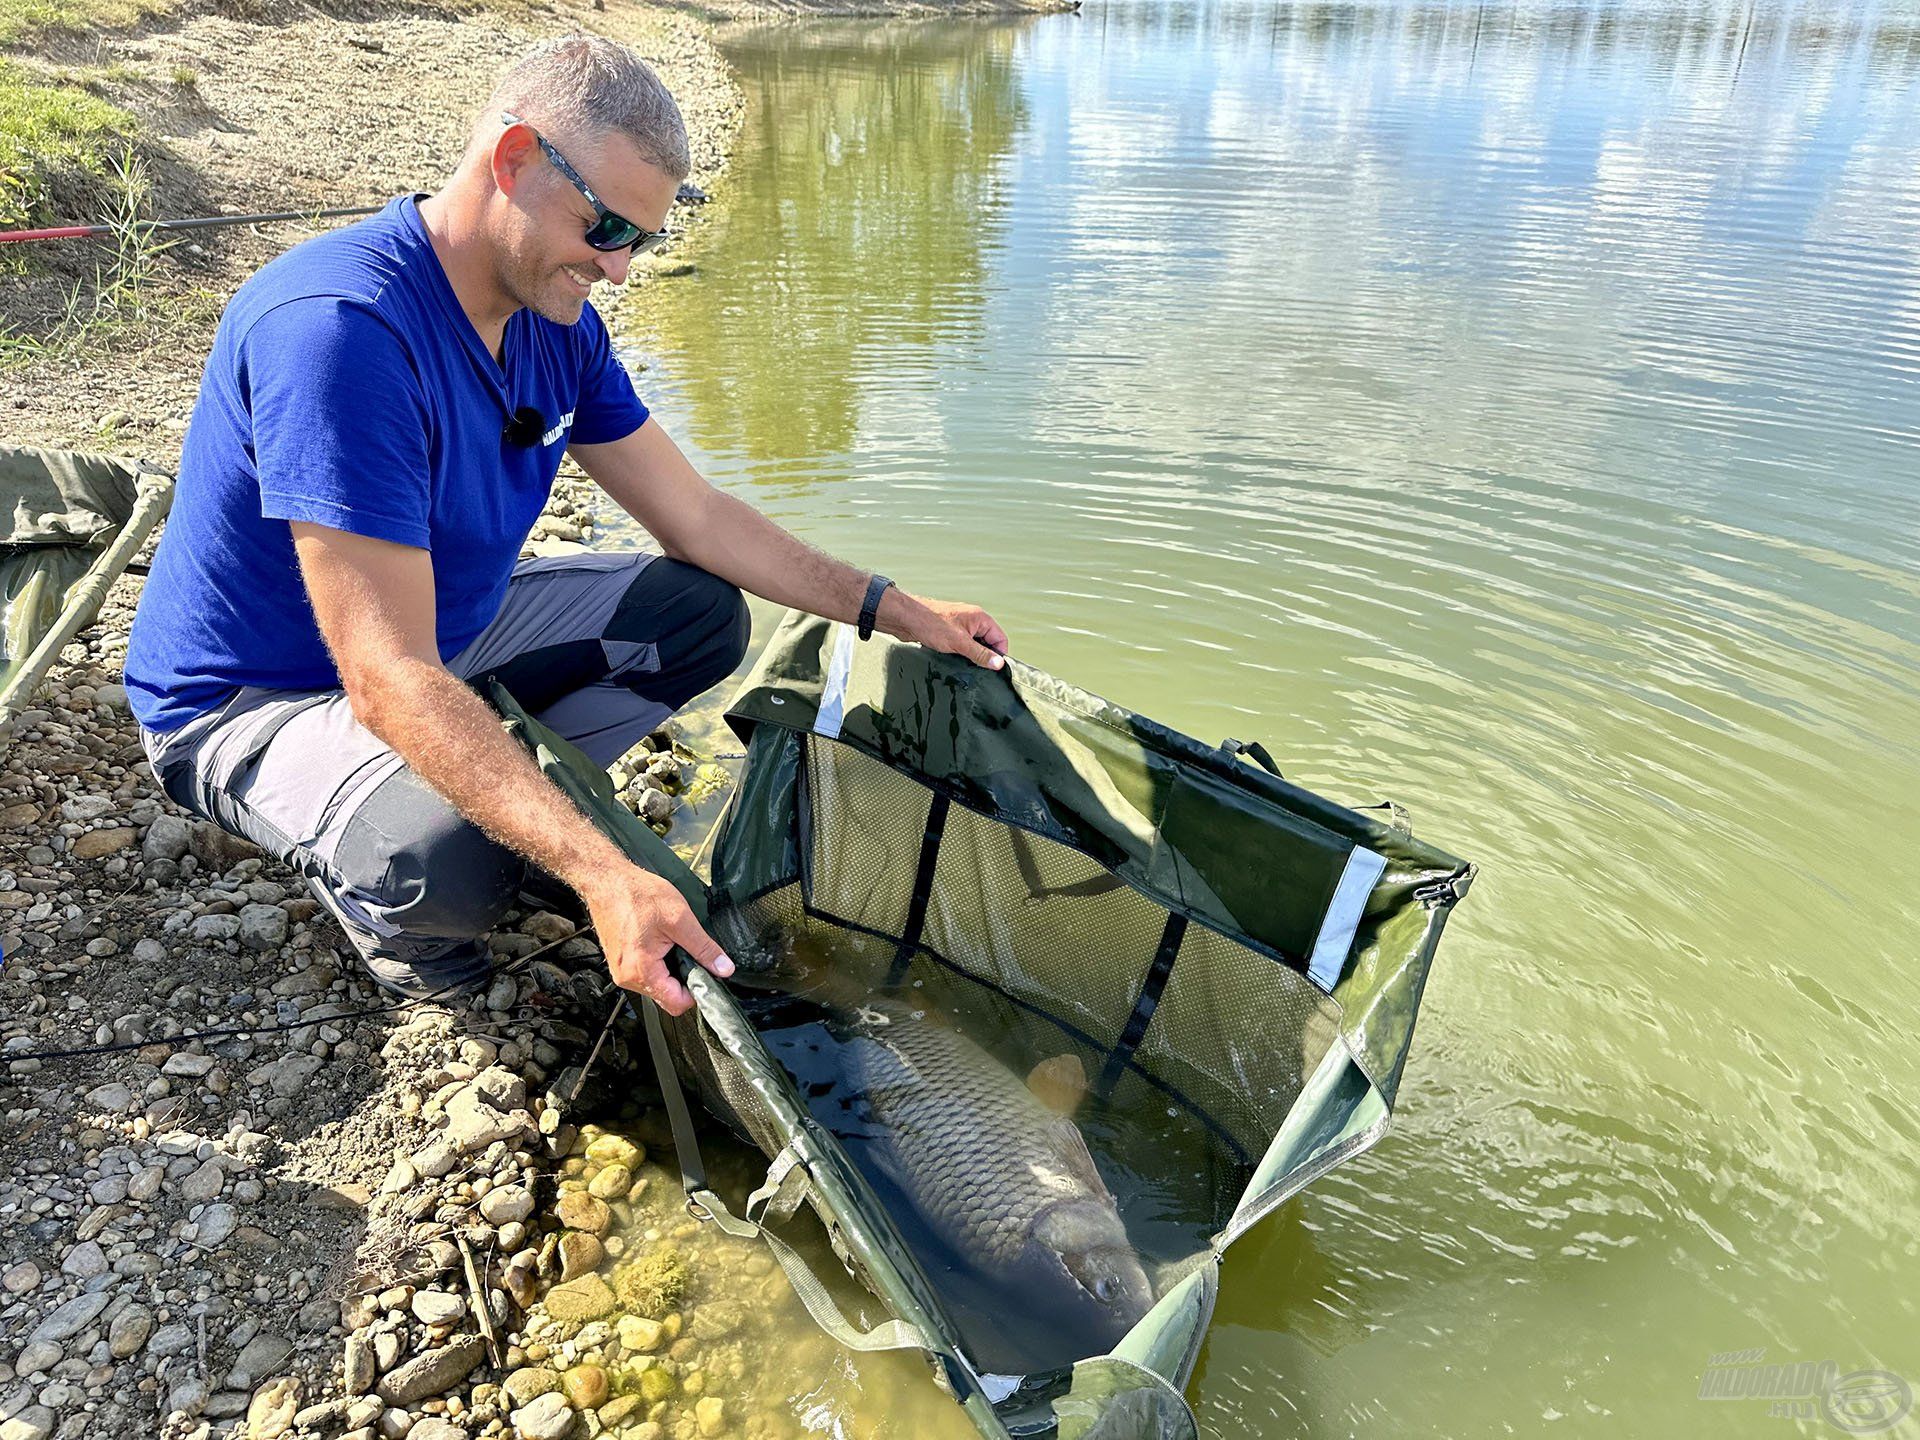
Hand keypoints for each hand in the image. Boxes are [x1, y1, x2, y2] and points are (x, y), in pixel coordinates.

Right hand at [582, 864, 732, 1015]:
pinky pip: (646, 973)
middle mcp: (627, 977)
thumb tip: (723, 968)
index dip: (696, 990)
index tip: (705, 972)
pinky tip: (658, 940)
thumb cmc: (636, 894)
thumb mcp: (680, 919)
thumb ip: (704, 948)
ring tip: (670, 941)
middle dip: (682, 977)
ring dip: (670, 969)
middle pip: (666, 996)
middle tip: (687, 949)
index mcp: (641, 971)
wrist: (608, 879)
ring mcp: (621, 970)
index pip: (676, 1004)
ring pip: (657, 985)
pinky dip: (658, 962)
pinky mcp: (620, 962)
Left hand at [892, 593, 1010, 671]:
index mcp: (980, 618)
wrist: (905, 618)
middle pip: (988, 642)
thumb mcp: (960, 643)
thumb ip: (980, 654)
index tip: (994, 669)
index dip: (999, 654)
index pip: (1000, 638)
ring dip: (970, 655)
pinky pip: (961, 645)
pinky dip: (960, 653)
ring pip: (974, 644)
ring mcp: (960, 626)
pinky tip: (953, 659)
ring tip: (963, 663)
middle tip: (977, 669)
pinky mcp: (949, 632)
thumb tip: (999, 663)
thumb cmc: (931, 623)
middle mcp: (972, 620)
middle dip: (984, 656)